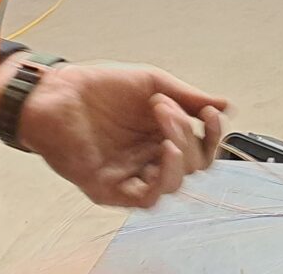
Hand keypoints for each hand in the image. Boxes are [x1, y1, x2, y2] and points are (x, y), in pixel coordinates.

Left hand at [8, 61, 228, 207]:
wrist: (57, 92)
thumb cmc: (98, 86)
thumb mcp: (151, 83)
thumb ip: (188, 97)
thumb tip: (226, 105)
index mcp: (161, 134)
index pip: (201, 148)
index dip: (212, 134)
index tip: (208, 113)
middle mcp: (149, 157)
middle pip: (192, 165)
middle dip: (186, 133)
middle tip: (164, 107)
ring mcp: (131, 174)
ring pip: (174, 185)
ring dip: (180, 157)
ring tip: (167, 130)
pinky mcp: (111, 188)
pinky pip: (146, 199)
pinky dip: (162, 180)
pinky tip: (163, 153)